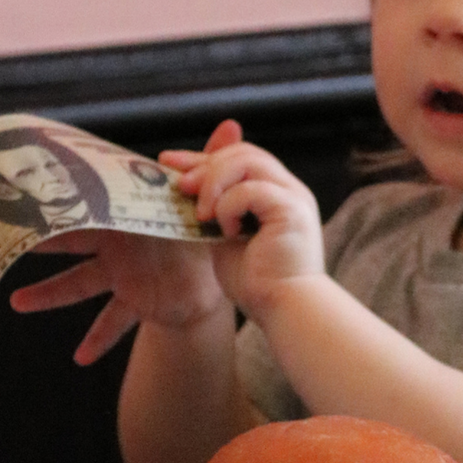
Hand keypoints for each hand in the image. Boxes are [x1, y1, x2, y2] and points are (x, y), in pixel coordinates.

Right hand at [9, 119, 241, 363]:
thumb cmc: (196, 223)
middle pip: (72, 241)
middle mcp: (115, 242)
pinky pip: (112, 322)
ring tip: (16, 301)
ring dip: (48, 293)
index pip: (89, 204)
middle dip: (43, 240)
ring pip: (77, 284)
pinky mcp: (133, 299)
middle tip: (8, 239)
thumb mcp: (205, 193)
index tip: (30, 195)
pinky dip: (97, 340)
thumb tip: (232, 124)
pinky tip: (80, 358)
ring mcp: (119, 273)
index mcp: (125, 213)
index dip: (61, 201)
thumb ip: (214, 161)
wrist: (213, 265)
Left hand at [163, 120, 323, 316]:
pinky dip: (230, 206)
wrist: (285, 310)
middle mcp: (289, 189)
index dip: (203, 157)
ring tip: (202, 213)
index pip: (240, 158)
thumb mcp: (227, 238)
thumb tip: (190, 190)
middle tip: (180, 186)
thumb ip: (217, 211)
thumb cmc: (259, 284)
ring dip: (215, 183)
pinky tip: (226, 230)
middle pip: (242, 152)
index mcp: (276, 194)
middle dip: (205, 164)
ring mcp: (294, 197)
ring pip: (246, 160)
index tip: (168, 160)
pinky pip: (251, 189)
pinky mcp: (292, 210)